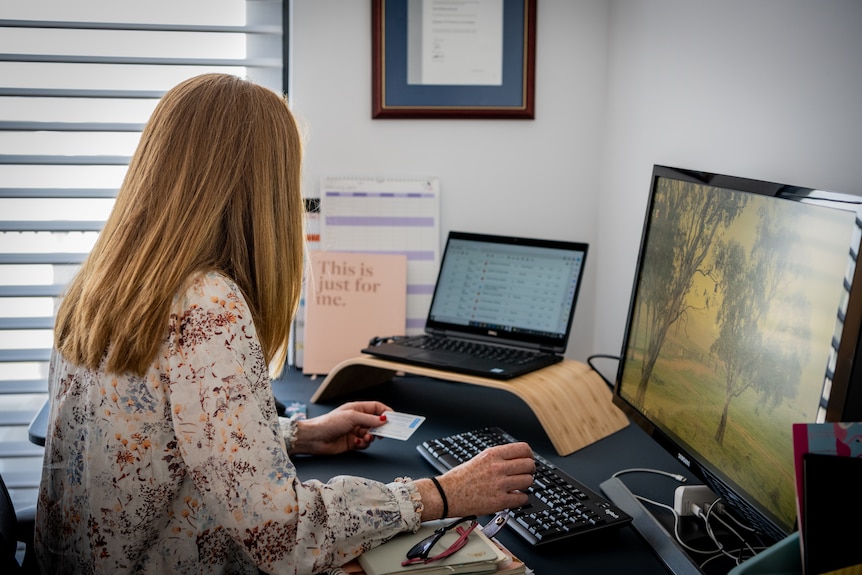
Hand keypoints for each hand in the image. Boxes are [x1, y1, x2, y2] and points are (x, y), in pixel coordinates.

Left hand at [290, 401, 391, 454]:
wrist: (315, 438)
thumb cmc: (329, 423)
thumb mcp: (351, 417)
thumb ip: (369, 419)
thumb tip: (383, 419)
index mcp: (357, 409)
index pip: (376, 408)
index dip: (386, 412)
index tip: (394, 418)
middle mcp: (357, 419)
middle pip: (376, 422)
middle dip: (381, 427)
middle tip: (386, 432)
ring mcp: (355, 431)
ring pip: (372, 434)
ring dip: (371, 437)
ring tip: (366, 437)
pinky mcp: (353, 442)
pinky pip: (365, 443)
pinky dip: (363, 443)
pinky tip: (356, 442)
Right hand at [416, 442, 534, 520]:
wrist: (448, 494)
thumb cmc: (460, 477)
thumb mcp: (480, 458)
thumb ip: (498, 457)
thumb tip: (517, 458)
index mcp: (492, 454)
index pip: (523, 449)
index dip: (529, 455)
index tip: (528, 459)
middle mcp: (498, 468)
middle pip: (529, 465)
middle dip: (529, 470)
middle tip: (526, 473)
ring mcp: (499, 485)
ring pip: (528, 481)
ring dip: (526, 484)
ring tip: (519, 486)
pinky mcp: (499, 501)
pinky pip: (522, 498)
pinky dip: (521, 498)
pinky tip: (514, 497)